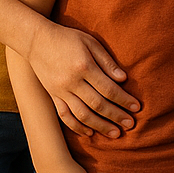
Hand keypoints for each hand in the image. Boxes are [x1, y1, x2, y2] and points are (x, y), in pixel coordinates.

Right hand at [27, 20, 140, 138]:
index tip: (136, 108)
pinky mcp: (53, 96)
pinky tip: (90, 132)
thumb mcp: (90, 42)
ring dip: (100, 126)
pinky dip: (77, 127)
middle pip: (98, 104)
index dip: (124, 100)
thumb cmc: (68, 38)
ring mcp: (61, 91)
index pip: (108, 88)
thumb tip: (123, 79)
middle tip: (131, 125)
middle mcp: (72, 81)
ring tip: (114, 133)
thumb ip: (107, 61)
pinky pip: (65, 116)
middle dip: (116, 116)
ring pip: (82, 114)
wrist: (36, 40)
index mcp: (84, 66)